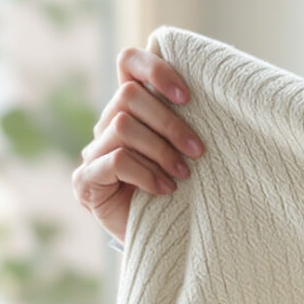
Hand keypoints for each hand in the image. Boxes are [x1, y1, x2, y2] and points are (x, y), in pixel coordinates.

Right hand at [73, 46, 207, 239]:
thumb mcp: (189, 149)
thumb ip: (188, 118)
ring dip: (160, 151)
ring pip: (123, 126)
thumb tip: (218, 88)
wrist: (165, 242)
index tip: (187, 97)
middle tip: (198, 151)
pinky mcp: (85, 181)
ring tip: (182, 175)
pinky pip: (115, 160)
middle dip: (169, 123)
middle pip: (128, 96)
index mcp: (131, 109)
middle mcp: (106, 125)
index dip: (155, 69)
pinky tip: (164, 190)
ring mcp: (91, 153)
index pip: (128, 62)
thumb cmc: (184, 192)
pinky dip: (145, 174)